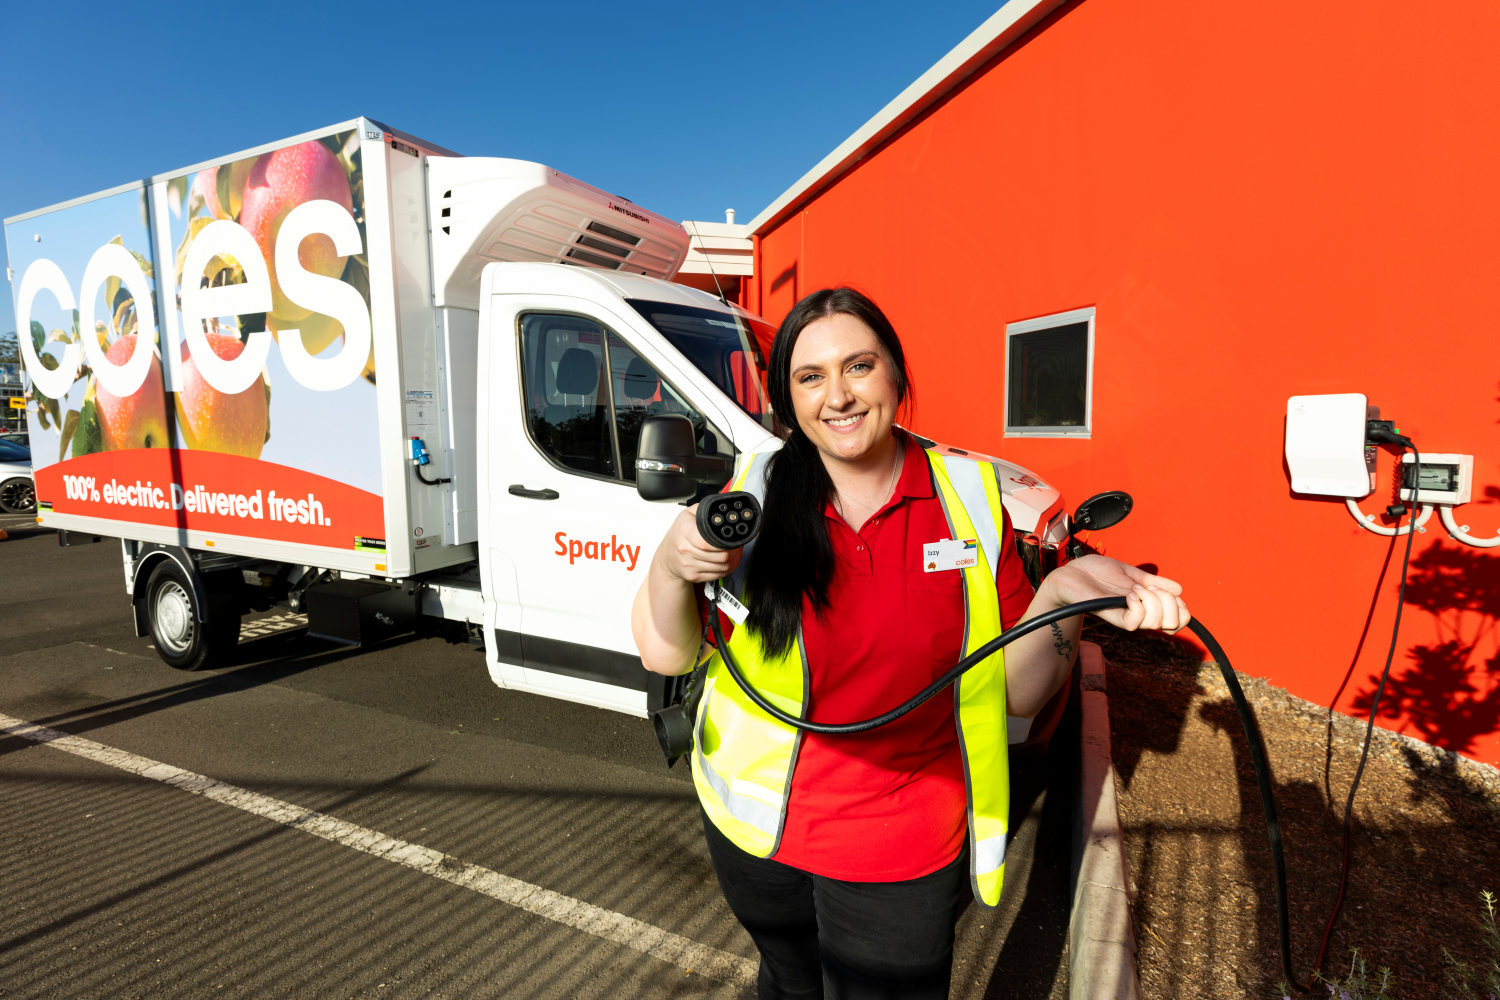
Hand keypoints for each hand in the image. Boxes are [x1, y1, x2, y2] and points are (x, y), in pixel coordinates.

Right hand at [655, 504, 742, 582]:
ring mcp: (688, 565)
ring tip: (735, 552)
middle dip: (734, 551)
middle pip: (719, 556)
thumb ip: (702, 510)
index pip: (706, 542)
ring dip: (733, 560)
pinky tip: (729, 561)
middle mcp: (684, 549)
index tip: (730, 539)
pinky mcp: (693, 576)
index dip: (723, 543)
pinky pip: (717, 575)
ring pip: (721, 566)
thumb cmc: (679, 534)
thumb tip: (721, 508)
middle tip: (738, 545)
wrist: (666, 557)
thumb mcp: (687, 515)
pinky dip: (728, 569)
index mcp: (684, 530)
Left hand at [1038, 554, 1189, 633]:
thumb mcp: (1131, 573)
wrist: (1071, 573)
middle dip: (1171, 603)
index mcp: (1146, 605)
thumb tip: (1179, 589)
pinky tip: (1129, 594)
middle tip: (1151, 588)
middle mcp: (1139, 614)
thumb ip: (1153, 581)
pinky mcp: (1110, 615)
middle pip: (1172, 624)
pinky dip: (1138, 607)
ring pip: (1155, 623)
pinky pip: (1132, 623)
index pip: (1177, 621)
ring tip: (1135, 589)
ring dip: (1152, 601)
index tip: (1172, 594)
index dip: (1183, 611)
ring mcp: (1125, 616)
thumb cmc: (1097, 573)